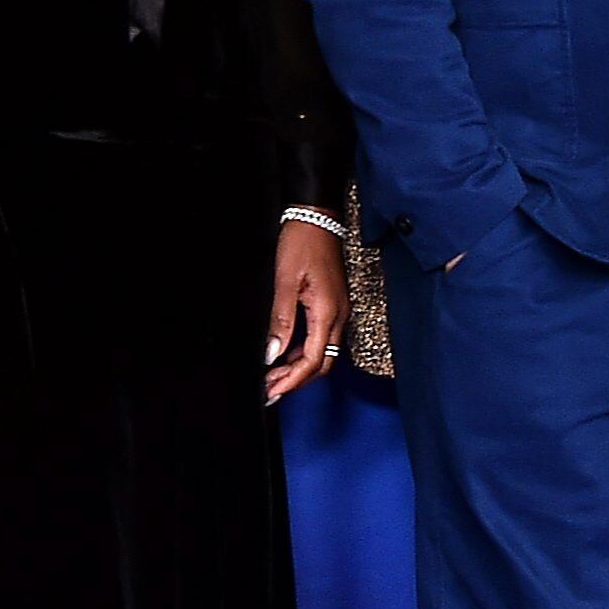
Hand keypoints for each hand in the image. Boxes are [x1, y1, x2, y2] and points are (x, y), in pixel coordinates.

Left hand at [263, 222, 347, 402]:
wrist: (317, 217)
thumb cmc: (302, 242)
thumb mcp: (284, 281)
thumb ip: (280, 320)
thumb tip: (272, 353)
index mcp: (328, 312)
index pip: (313, 360)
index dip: (292, 379)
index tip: (272, 390)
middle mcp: (338, 315)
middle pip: (322, 363)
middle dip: (297, 380)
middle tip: (270, 390)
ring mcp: (338, 310)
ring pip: (323, 352)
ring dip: (300, 368)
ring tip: (273, 375)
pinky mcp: (333, 304)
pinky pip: (322, 337)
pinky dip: (304, 351)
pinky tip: (286, 353)